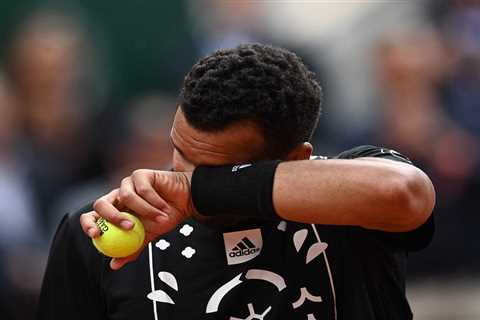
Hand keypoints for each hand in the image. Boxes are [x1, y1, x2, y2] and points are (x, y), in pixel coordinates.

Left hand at [80, 169, 194, 268]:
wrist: (185, 202)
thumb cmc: (165, 218)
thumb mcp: (147, 237)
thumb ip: (131, 248)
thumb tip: (114, 264)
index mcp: (113, 211)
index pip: (92, 216)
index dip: (88, 224)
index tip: (97, 235)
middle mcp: (117, 196)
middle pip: (100, 203)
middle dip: (112, 217)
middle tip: (129, 227)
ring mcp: (128, 184)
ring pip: (126, 196)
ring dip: (145, 211)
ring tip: (161, 219)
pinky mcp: (141, 175)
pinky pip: (143, 189)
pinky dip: (155, 201)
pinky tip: (164, 207)